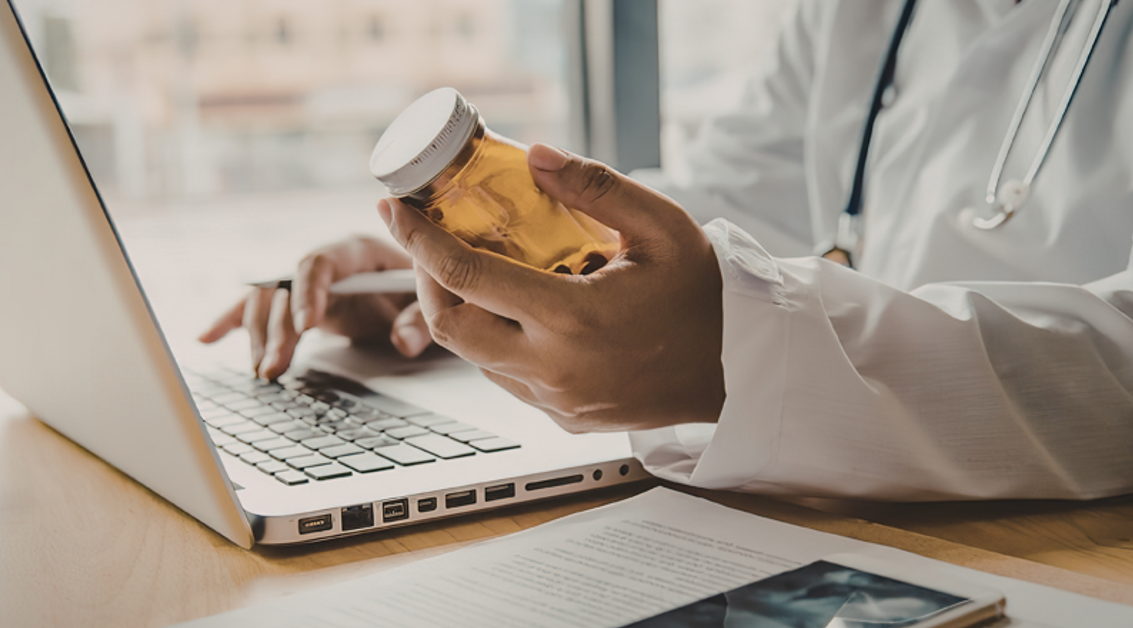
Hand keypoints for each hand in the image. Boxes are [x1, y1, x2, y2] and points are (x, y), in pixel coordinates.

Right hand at [198, 235, 431, 377]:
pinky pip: (258, 308)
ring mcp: (306, 282)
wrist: (418, 287)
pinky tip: (206, 339)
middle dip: (279, 329)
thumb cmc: (423, 287)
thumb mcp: (429, 300)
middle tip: (276, 366)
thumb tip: (404, 342)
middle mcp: (325, 262)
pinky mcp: (296, 302)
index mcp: (356, 250)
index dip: (309, 292)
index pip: (321, 262)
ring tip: (263, 372)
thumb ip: (420, 319)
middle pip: (287, 287)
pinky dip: (231, 322)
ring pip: (269, 301)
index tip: (307, 325)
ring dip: (259, 337)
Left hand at [378, 144, 724, 431]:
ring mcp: (555, 400)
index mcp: (572, 317)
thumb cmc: (704, 296)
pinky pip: (506, 378)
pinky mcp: (563, 417)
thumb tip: (535, 155)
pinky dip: (495, 341)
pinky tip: (518, 310)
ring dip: (460, 311)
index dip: (416, 239)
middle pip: (448, 324)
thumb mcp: (662, 226)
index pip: (464, 275)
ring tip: (474, 269)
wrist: (738, 371)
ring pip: (473, 356)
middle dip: (424, 278)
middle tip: (428, 242)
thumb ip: (595, 186)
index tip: (394, 209)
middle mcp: (553, 367)